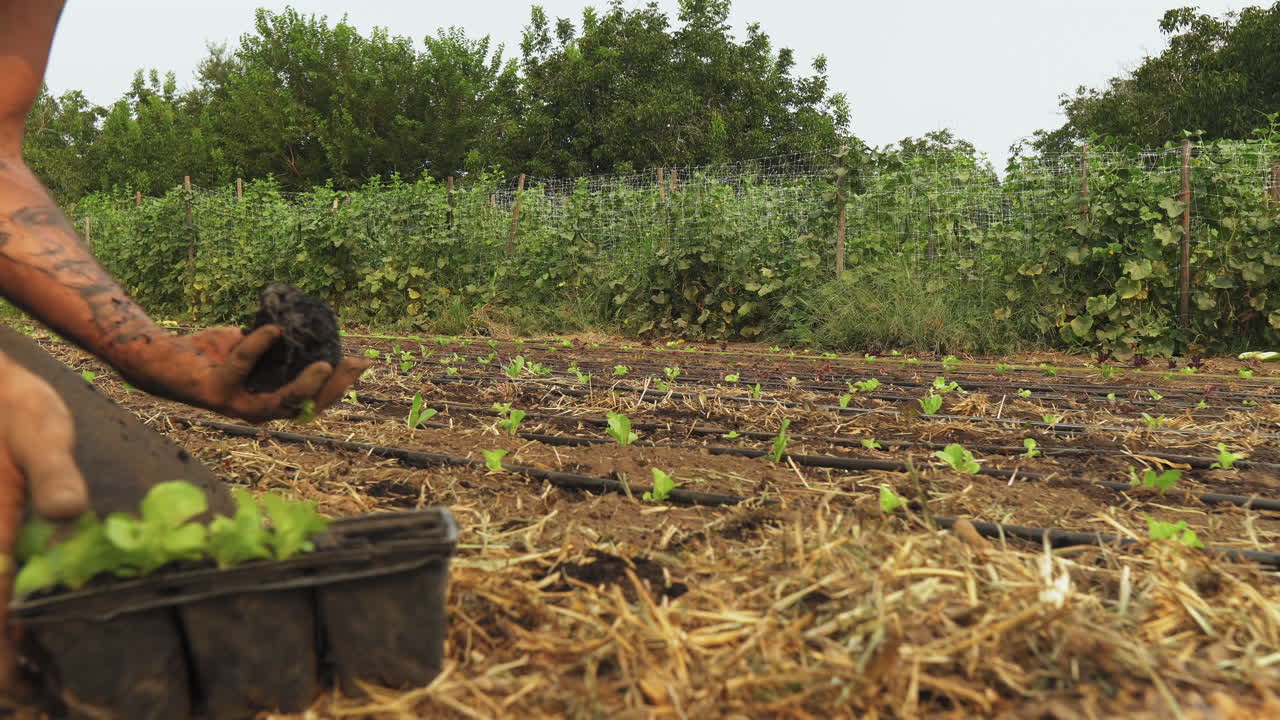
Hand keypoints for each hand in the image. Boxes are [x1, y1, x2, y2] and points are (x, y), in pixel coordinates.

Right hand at [0, 352, 88, 697]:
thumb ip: (54, 471)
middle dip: (3, 661)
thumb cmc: (7, 404)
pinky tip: (21, 617)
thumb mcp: (38, 427)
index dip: (3, 661)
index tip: (29, 691)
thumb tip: (71, 513)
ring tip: (33, 672)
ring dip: (0, 635)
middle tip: (39, 690)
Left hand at [138, 325, 371, 423]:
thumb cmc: (209, 353)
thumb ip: (278, 346)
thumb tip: (309, 325)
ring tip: (323, 365)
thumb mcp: (252, 346)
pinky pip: (242, 368)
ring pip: (278, 403)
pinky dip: (258, 346)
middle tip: (353, 364)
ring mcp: (236, 405)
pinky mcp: (215, 392)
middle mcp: (257, 409)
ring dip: (303, 386)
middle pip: (305, 408)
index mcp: (271, 400)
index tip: (363, 362)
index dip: (341, 385)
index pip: (314, 401)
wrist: (160, 357)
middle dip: (333, 388)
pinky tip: (272, 328)